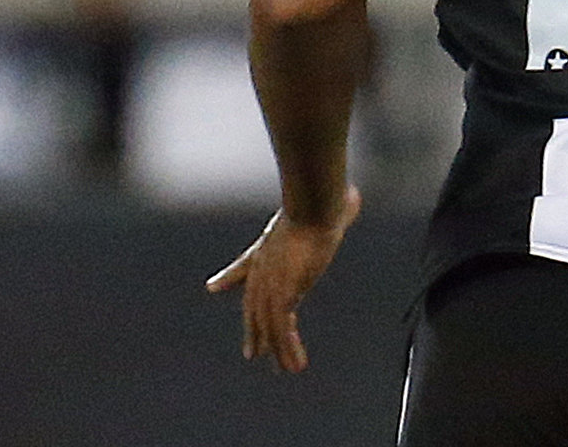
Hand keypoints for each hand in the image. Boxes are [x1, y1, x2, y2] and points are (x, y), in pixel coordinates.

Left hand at [206, 186, 361, 371]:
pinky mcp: (279, 295)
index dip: (229, 278)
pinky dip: (288, 350)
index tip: (213, 287)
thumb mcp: (326, 208)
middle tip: (252, 352)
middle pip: (254, 305)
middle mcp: (263, 268)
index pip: (244, 266)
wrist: (314, 204)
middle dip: (254, 330)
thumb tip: (354, 198)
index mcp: (268, 245)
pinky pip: (281, 331)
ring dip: (278, 349)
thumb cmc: (323, 200)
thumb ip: (339, 210)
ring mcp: (269, 283)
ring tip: (286, 368)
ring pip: (269, 324)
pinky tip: (296, 365)